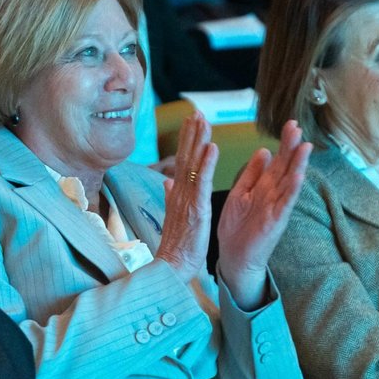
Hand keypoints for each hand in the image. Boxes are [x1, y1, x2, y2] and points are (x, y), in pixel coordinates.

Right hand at [156, 112, 216, 282]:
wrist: (171, 266)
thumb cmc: (176, 246)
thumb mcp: (174, 217)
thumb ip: (171, 196)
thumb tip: (167, 180)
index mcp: (177, 194)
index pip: (182, 162)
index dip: (186, 140)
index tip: (191, 121)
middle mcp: (180, 192)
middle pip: (185, 157)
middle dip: (191, 133)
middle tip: (196, 111)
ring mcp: (187, 199)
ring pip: (193, 164)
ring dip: (197, 141)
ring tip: (202, 119)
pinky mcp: (197, 208)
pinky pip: (202, 182)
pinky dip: (207, 164)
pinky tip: (212, 147)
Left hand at [216, 120, 311, 308]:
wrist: (234, 258)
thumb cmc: (237, 229)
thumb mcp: (241, 194)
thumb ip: (251, 174)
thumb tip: (264, 150)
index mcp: (262, 187)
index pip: (277, 161)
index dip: (283, 144)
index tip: (290, 124)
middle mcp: (272, 195)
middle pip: (285, 167)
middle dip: (292, 147)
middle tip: (298, 126)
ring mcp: (276, 208)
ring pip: (289, 182)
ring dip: (298, 165)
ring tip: (305, 147)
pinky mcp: (275, 222)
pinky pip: (285, 204)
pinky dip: (291, 190)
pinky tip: (298, 176)